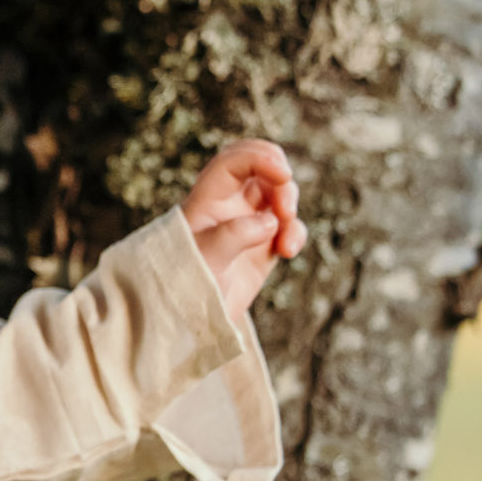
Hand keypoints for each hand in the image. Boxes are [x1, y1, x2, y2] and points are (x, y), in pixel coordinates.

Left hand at [183, 139, 304, 322]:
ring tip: (286, 243)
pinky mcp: (263, 245)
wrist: (188, 323)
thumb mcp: (204, 258)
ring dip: (291, 208)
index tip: (282, 174)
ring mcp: (247, 223)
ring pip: (279, 194)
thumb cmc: (185, 285)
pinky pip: (289, 226)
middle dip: (280, 175)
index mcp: (206, 199)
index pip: (234, 160)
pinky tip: (287, 252)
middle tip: (285, 205)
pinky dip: (296, 234)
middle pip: (260, 165)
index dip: (260, 158)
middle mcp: (227, 205)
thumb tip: (268, 223)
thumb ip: (233, 235)